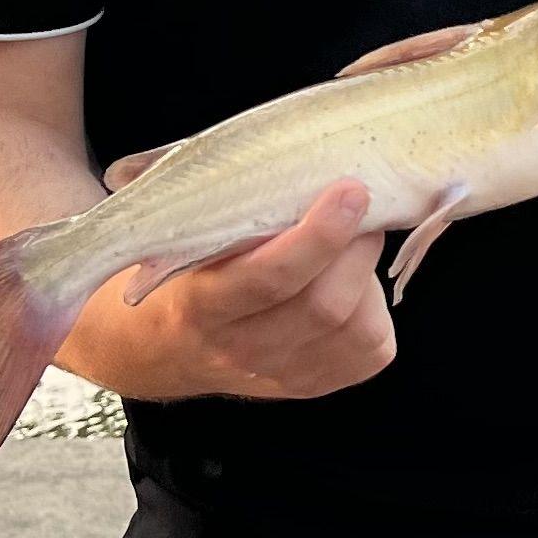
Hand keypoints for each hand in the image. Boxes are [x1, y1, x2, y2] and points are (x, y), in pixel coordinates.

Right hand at [61, 180, 397, 401]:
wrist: (165, 346)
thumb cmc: (187, 266)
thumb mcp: (190, 234)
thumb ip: (237, 205)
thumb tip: (311, 153)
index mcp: (202, 306)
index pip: (268, 278)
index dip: (317, 236)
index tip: (349, 190)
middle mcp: (241, 349)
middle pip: (324, 305)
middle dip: (356, 246)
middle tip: (358, 204)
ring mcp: (281, 376)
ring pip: (356, 324)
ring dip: (365, 273)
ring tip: (350, 242)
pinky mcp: (316, 385)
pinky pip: (371, 347)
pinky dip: (373, 306)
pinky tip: (348, 284)